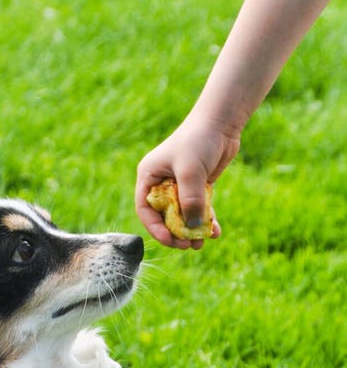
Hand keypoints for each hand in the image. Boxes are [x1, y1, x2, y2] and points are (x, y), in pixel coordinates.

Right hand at [135, 115, 240, 248]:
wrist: (221, 122)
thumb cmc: (199, 141)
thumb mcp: (191, 171)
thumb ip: (190, 201)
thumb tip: (193, 228)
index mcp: (149, 177)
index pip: (146, 210)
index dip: (155, 228)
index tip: (169, 240)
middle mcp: (161, 183)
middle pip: (164, 217)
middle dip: (175, 233)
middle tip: (187, 245)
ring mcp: (179, 186)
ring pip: (182, 216)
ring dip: (191, 232)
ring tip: (199, 244)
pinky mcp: (196, 187)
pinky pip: (198, 210)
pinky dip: (205, 222)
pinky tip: (215, 233)